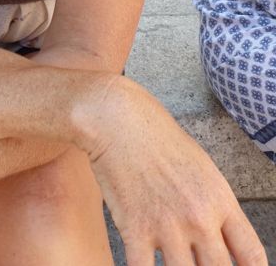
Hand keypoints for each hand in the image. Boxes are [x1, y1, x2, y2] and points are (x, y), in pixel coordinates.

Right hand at [83, 76, 266, 264]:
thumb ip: (213, 204)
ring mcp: (168, 226)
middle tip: (195, 262)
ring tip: (170, 260)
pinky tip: (141, 264)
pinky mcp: (135, 229)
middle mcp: (200, 218)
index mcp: (220, 200)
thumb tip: (219, 236)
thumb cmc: (155, 136)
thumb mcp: (200, 165)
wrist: (117, 119)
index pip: (253, 256)